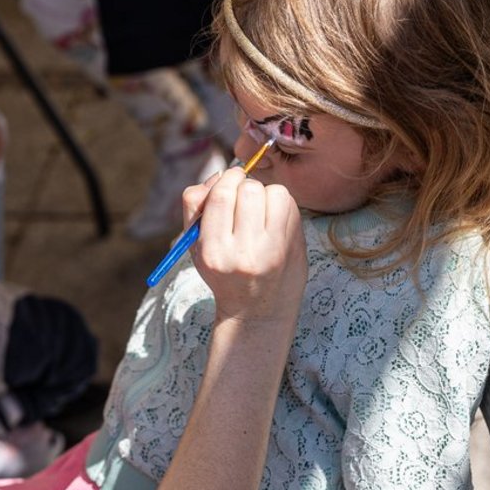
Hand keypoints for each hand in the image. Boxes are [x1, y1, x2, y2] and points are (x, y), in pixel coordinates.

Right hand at [185, 166, 306, 327]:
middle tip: (245, 199)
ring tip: (261, 213)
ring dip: (266, 194)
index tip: (230, 181)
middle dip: (246, 186)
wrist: (256, 314)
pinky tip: (275, 222)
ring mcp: (272, 251)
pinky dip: (282, 205)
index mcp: (212, 252)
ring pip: (274, 192)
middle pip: (248, 190)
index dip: (227, 179)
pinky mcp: (293, 249)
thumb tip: (221, 175)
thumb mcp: (196, 247)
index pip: (221, 195)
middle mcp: (243, 253)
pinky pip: (290, 205)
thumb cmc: (223, 273)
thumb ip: (196, 207)